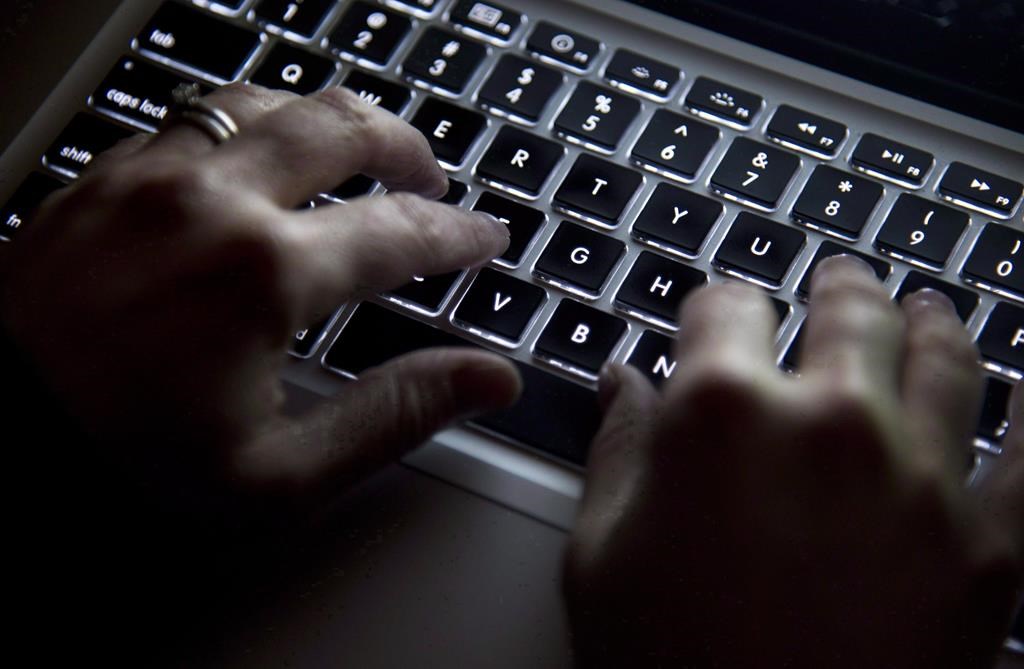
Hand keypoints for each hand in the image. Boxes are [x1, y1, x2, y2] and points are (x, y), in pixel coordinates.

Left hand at [0, 84, 519, 528]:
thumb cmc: (122, 469)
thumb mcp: (280, 475)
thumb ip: (395, 415)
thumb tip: (488, 379)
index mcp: (263, 274)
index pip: (400, 232)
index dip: (458, 235)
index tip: (486, 239)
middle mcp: (209, 201)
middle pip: (340, 128)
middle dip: (405, 147)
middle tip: (431, 178)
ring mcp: (146, 177)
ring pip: (265, 102)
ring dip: (326, 120)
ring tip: (355, 148)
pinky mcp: (99, 178)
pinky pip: (192, 118)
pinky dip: (248, 126)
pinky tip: (257, 156)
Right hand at [565, 257, 1022, 667]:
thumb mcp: (599, 557)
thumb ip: (615, 452)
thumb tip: (623, 384)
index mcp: (721, 415)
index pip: (724, 307)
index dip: (716, 306)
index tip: (718, 315)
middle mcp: (829, 423)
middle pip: (847, 310)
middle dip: (837, 286)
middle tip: (840, 278)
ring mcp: (920, 479)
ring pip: (946, 356)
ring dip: (934, 321)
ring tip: (930, 308)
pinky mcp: (989, 548)